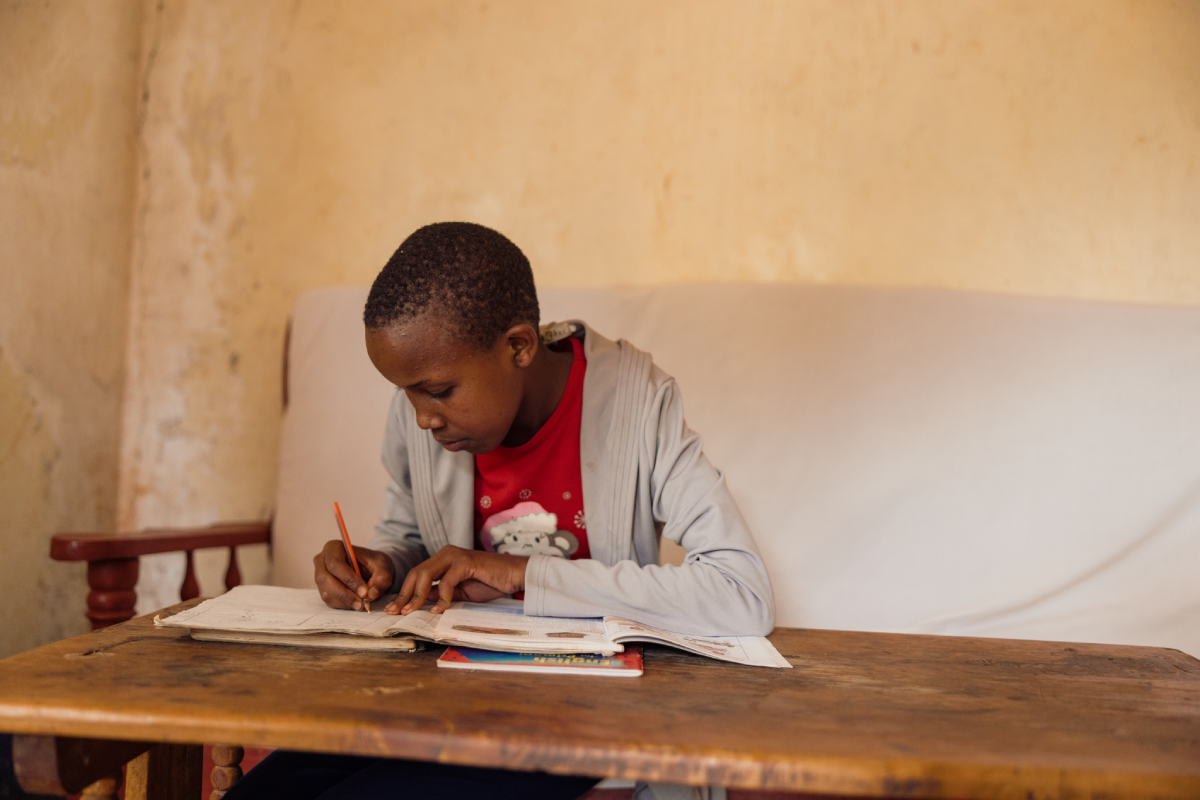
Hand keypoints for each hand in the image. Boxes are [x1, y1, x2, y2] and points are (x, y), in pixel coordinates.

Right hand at [313, 541, 395, 609]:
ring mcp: (320, 577)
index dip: (348, 578)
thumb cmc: (374, 563)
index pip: (335, 563)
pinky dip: (343, 605)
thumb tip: (372, 594)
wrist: (371, 569)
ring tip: (362, 605)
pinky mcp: (324, 591)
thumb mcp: (383, 566)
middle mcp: (322, 562)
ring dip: (345, 601)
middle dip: (345, 593)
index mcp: (333, 548)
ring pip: (326, 593)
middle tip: (362, 602)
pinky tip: (356, 604)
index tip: (364, 591)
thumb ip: (381, 578)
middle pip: (325, 579)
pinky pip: (329, 601)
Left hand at [388, 546, 528, 614]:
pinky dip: (441, 597)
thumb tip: (418, 602)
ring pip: (425, 575)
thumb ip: (439, 593)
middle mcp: (445, 553)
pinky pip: (446, 581)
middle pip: (415, 574)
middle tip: (395, 613)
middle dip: (404, 595)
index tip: (393, 610)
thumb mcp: (459, 592)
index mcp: (442, 559)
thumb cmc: (489, 583)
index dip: (403, 593)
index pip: (416, 576)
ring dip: (416, 596)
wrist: (514, 575)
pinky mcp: (465, 562)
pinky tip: (439, 609)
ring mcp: (454, 556)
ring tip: (411, 612)